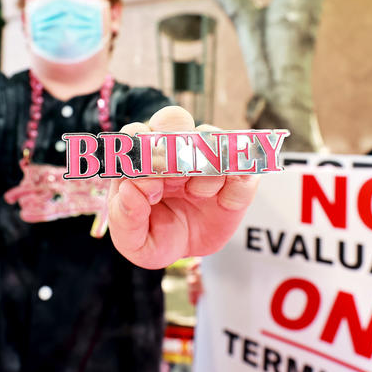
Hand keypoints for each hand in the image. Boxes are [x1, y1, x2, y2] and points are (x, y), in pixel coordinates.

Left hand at [107, 106, 258, 268]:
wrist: (186, 253)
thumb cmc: (153, 237)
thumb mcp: (131, 239)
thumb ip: (125, 217)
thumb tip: (131, 188)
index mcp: (142, 159)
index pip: (135, 133)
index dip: (142, 152)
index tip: (150, 184)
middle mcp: (173, 150)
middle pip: (174, 118)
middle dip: (175, 142)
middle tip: (176, 176)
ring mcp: (207, 159)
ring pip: (212, 137)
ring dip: (205, 167)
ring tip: (197, 194)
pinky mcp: (237, 178)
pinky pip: (247, 169)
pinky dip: (237, 186)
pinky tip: (224, 203)